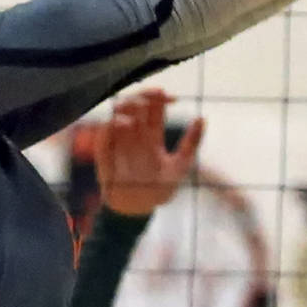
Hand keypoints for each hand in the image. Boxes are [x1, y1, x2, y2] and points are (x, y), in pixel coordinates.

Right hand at [96, 89, 204, 217]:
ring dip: (127, 108)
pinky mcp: (105, 153)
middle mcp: (135, 135)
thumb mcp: (181, 165)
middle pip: (135, 107)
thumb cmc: (161, 188)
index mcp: (153, 134)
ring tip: (138, 106)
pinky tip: (122, 123)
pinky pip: (104, 135)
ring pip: (119, 116)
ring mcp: (119, 142)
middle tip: (151, 97)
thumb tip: (202, 118)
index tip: (170, 97)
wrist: (140, 209)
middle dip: (142, 98)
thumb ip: (191, 142)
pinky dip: (111, 126)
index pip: (153, 109)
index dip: (159, 98)